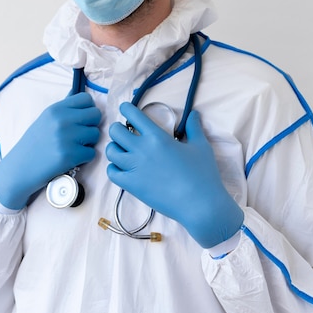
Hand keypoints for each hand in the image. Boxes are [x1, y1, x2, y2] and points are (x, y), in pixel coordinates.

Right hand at [0, 92, 100, 208]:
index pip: (87, 98)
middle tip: (81, 134)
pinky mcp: (69, 156)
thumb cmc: (35, 144)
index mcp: (56, 109)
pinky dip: (84, 158)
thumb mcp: (46, 119)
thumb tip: (77, 92)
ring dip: (88, 143)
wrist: (20, 168)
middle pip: (96, 115)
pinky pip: (91, 153)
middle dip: (92, 125)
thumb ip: (64, 107)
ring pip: (96, 134)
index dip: (88, 109)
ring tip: (73, 147)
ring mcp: (66, 138)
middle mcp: (62, 120)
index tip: (82, 118)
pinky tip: (71, 158)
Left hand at [107, 105, 242, 247]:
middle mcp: (141, 149)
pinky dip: (113, 168)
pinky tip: (122, 168)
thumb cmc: (202, 173)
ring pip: (111, 151)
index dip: (126, 108)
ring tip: (122, 151)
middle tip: (124, 133)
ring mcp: (134, 168)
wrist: (199, 204)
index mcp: (157, 136)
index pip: (133, 114)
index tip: (125, 109)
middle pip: (115, 131)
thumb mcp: (200, 146)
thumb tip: (194, 114)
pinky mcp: (131, 185)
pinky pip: (111, 172)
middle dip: (118, 129)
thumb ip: (194, 127)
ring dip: (114, 148)